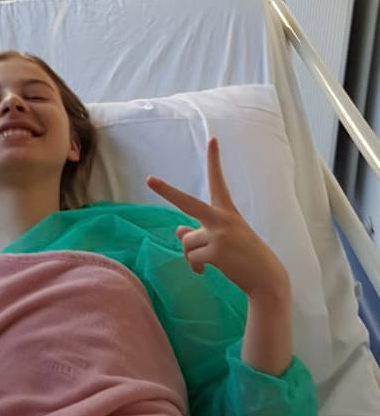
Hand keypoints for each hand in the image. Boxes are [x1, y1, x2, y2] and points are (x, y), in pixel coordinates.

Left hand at [147, 137, 288, 301]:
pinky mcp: (216, 252)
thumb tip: (178, 230)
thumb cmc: (243, 256)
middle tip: (149, 180)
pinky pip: (191, 257)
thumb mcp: (224, 238)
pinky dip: (195, 266)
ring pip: (186, 241)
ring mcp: (219, 234)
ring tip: (207, 261)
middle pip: (187, 202)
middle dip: (166, 191)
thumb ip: (200, 231)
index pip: (218, 181)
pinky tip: (205, 270)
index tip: (212, 139)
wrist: (265, 276)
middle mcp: (222, 218)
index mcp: (227, 210)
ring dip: (191, 254)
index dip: (214, 160)